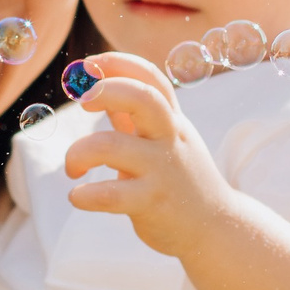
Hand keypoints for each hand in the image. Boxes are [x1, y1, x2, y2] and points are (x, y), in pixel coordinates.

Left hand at [61, 51, 231, 255]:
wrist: (215, 226)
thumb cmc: (180, 177)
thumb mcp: (164, 139)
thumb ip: (132, 114)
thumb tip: (98, 87)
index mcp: (170, 120)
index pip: (151, 77)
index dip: (119, 62)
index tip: (89, 64)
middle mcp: (169, 138)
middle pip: (142, 97)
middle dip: (106, 90)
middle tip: (82, 102)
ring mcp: (162, 170)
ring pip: (112, 146)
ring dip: (79, 152)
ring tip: (73, 167)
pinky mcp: (152, 202)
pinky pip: (111, 194)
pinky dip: (85, 195)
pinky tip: (77, 196)